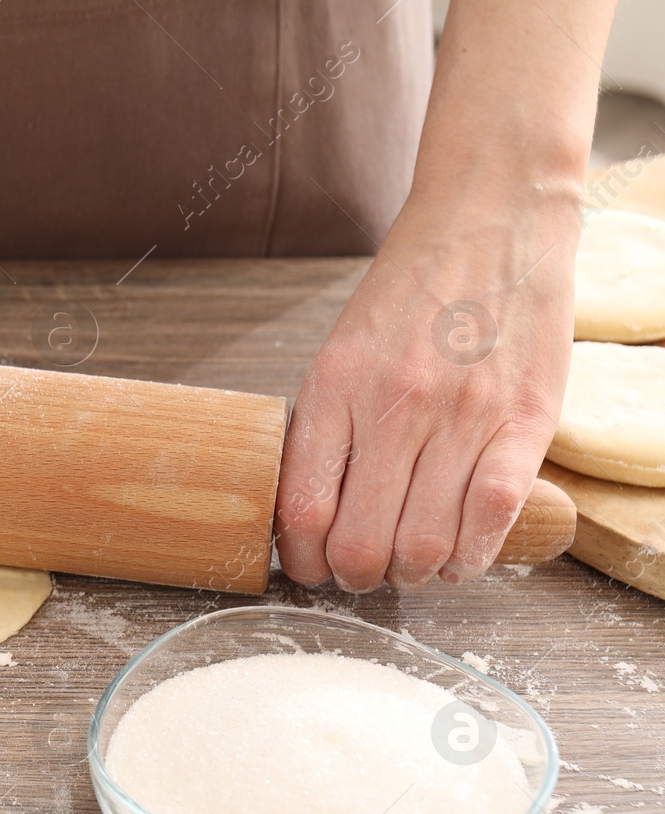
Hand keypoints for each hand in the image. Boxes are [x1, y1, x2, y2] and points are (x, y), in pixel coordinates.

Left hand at [275, 184, 579, 590]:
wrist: (492, 223)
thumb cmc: (411, 293)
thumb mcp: (342, 351)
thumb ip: (328, 426)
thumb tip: (304, 511)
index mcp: (335, 388)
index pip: (303, 508)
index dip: (302, 559)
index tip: (309, 568)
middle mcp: (395, 405)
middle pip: (360, 542)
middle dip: (354, 576)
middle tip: (361, 573)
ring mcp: (463, 414)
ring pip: (424, 544)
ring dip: (411, 574)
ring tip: (410, 565)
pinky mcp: (525, 420)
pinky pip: (491, 517)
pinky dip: (470, 557)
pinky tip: (458, 557)